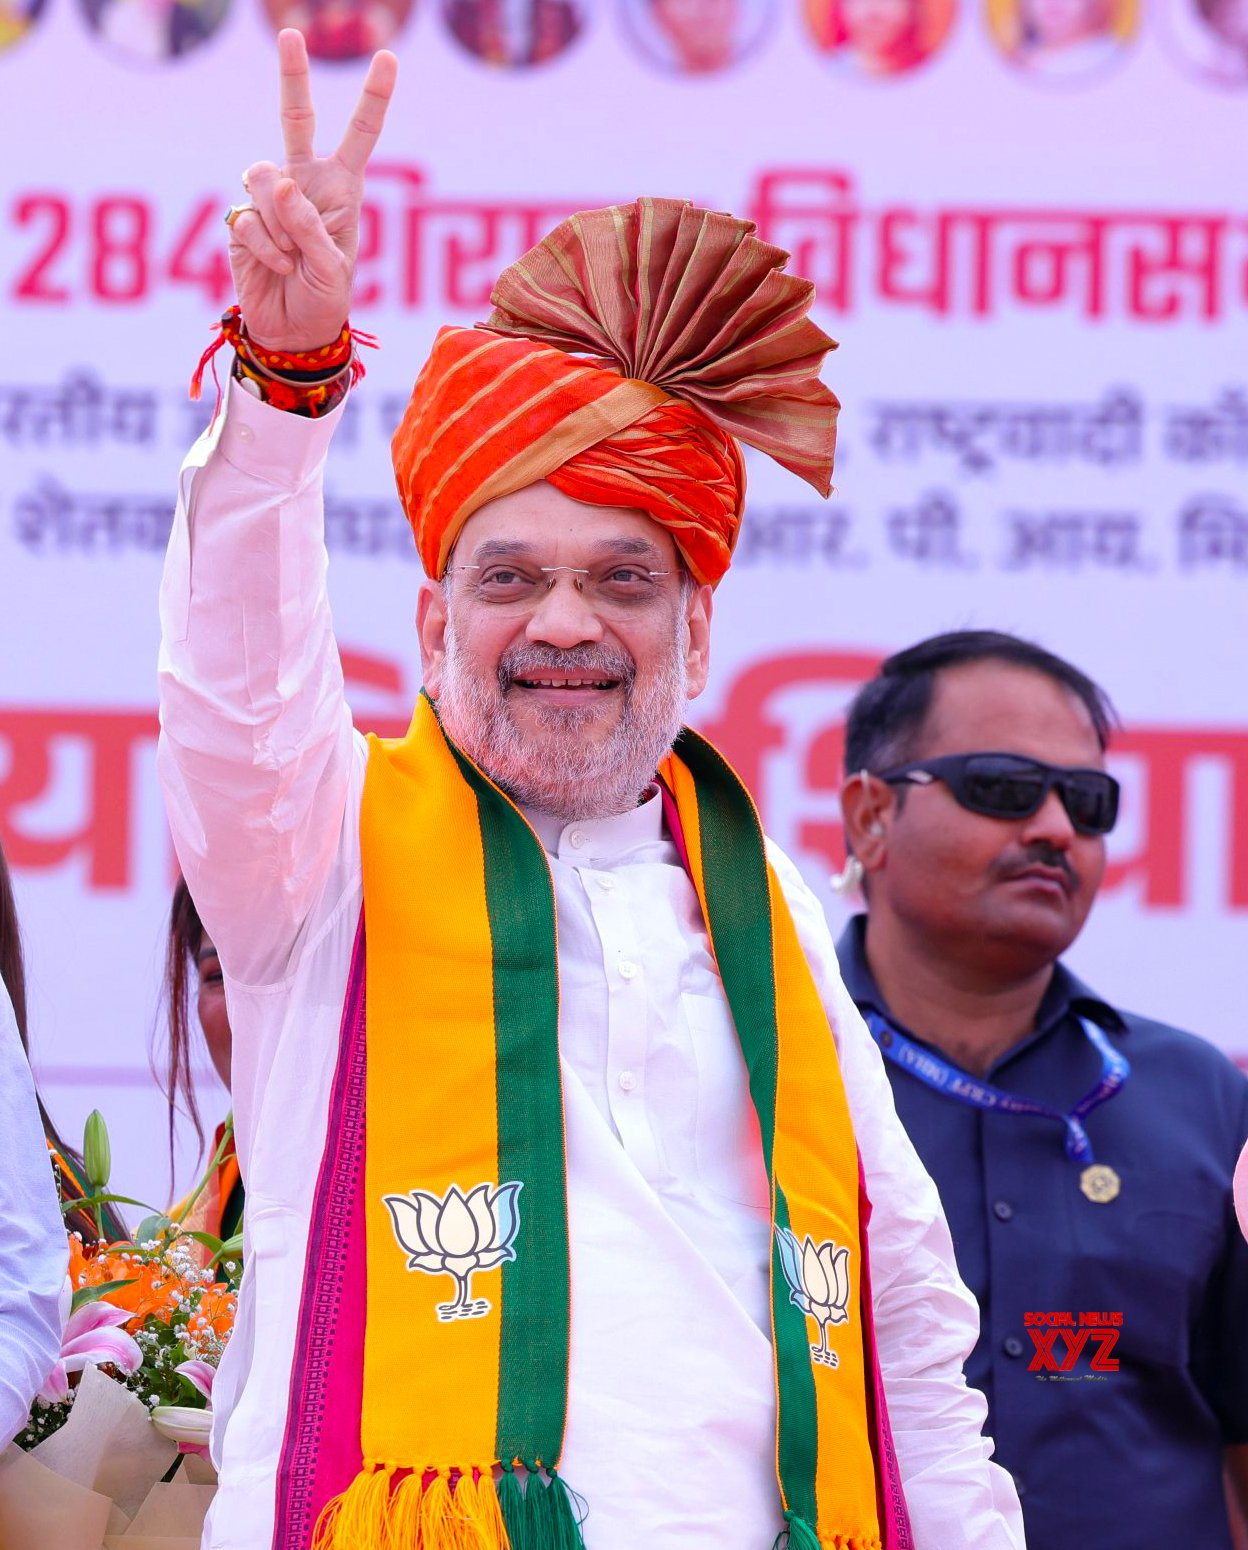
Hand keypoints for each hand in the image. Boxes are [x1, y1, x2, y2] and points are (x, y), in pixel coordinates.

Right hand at [228, 29, 396, 352]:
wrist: (293, 333)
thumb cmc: (325, 300)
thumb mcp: (333, 268)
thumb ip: (309, 225)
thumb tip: (277, 183)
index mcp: (342, 189)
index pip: (360, 137)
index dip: (372, 99)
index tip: (387, 57)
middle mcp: (304, 183)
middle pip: (295, 119)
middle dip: (293, 77)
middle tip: (290, 32)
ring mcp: (269, 199)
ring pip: (264, 178)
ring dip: (280, 225)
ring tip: (292, 259)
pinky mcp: (241, 219)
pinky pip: (248, 218)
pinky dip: (265, 248)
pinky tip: (276, 268)